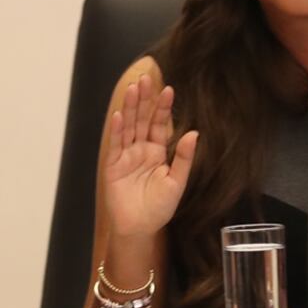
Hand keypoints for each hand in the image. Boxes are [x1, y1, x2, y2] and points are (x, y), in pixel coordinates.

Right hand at [102, 74, 198, 238]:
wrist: (139, 228)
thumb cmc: (159, 208)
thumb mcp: (177, 182)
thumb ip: (184, 158)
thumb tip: (193, 133)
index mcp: (158, 152)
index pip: (160, 124)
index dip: (163, 107)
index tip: (169, 89)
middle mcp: (141, 149)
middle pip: (143, 119)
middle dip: (145, 99)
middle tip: (147, 78)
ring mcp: (126, 156)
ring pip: (129, 127)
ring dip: (130, 108)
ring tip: (133, 89)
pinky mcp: (113, 165)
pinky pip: (116, 144)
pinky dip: (117, 129)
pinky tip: (120, 114)